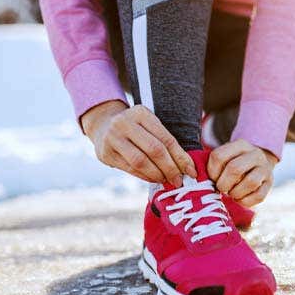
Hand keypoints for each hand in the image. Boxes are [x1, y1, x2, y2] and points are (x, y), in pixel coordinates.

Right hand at [81, 101, 196, 185]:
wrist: (103, 125)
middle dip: (170, 168)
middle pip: (154, 149)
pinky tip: (154, 179)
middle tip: (179, 180)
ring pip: (141, 161)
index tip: (192, 171)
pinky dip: (145, 176)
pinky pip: (130, 169)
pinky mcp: (105, 153)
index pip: (166, 138)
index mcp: (141, 113)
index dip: (181, 157)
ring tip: (166, 180)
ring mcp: (112, 138)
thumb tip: (188, 166)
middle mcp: (124, 123)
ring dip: (157, 174)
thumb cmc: (135, 128)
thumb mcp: (148, 125)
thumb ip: (165, 141)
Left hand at [207, 139, 277, 206]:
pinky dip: (245, 201)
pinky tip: (239, 198)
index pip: (219, 156)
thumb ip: (213, 164)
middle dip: (223, 183)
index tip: (212, 179)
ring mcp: (265, 169)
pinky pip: (258, 196)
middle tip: (221, 188)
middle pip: (234, 169)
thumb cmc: (234, 163)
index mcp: (240, 144)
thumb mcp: (226, 157)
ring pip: (250, 182)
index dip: (211, 172)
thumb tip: (197, 178)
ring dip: (235, 193)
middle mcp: (255, 154)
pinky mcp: (270, 183)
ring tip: (231, 193)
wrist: (259, 164)